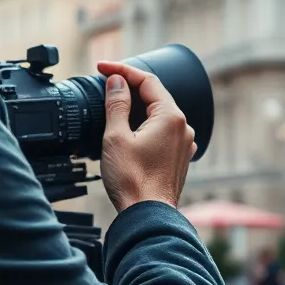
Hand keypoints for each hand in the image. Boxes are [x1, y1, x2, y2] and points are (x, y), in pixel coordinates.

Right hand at [96, 61, 196, 211]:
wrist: (147, 216)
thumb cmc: (133, 181)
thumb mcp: (116, 136)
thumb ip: (116, 104)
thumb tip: (117, 82)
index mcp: (170, 117)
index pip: (147, 80)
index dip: (122, 71)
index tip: (102, 68)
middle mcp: (182, 127)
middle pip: (155, 95)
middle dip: (129, 87)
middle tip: (106, 83)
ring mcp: (183, 144)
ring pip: (158, 114)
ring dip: (136, 106)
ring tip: (113, 105)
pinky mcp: (178, 158)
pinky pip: (161, 131)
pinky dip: (144, 124)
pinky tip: (129, 130)